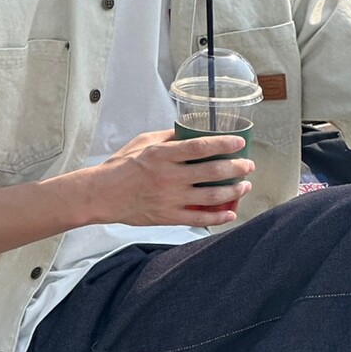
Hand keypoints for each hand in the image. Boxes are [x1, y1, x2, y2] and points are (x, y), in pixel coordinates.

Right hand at [85, 129, 253, 227]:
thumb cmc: (120, 166)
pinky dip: (218, 217)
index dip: (223, 144)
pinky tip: (230, 213)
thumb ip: (167, 138)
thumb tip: (190, 132)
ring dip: (232, 191)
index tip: (239, 142)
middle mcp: (169, 176)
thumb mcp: (142, 142)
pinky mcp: (168, 217)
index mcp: (162, 155)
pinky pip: (198, 218)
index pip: (200, 146)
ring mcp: (169, 198)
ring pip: (210, 196)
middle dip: (236, 168)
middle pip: (211, 171)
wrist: (102, 194)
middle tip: (248, 165)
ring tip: (244, 186)